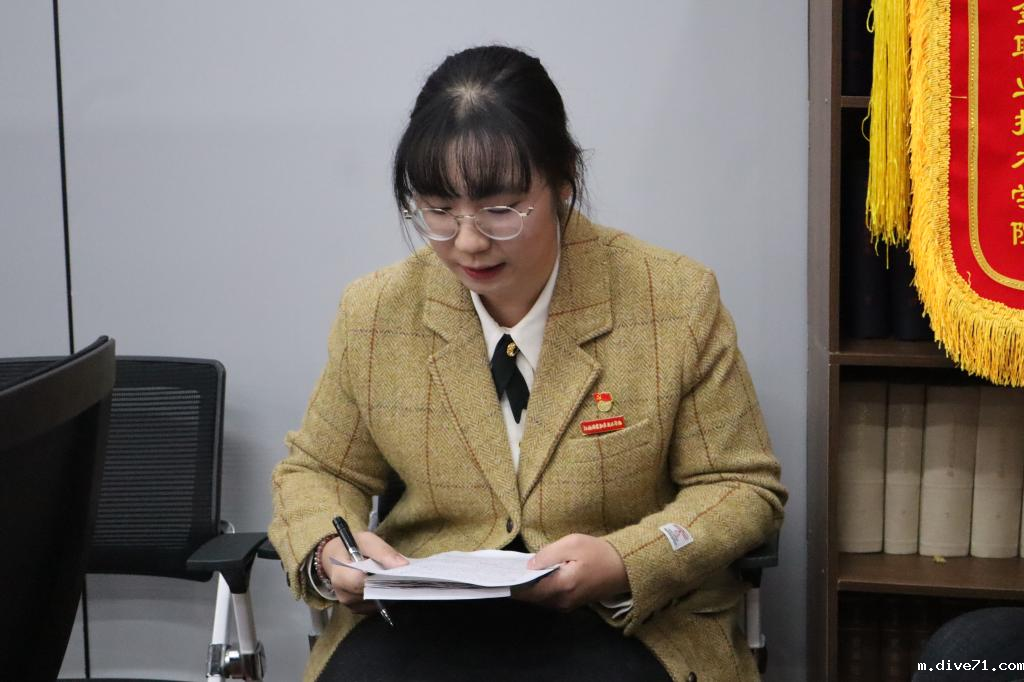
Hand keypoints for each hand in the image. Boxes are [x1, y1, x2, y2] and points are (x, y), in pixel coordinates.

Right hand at [322, 531, 407, 614]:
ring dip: (388, 591)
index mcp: (340, 574)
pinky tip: (388, 585)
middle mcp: (343, 594)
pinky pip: (375, 605)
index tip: (399, 573)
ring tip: (396, 578)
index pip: (361, 582)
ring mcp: (350, 604)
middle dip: (389, 585)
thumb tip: (404, 566)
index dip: (381, 579)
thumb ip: (383, 552)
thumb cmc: (352, 546)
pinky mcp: (357, 609)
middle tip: (404, 576)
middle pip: (372, 595)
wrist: (337, 557)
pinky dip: (384, 596)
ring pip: (376, 602)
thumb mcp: (367, 541)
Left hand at [513, 533, 629, 611]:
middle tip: (503, 570)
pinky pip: (548, 598)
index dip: (511, 583)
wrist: (625, 567)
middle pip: (531, 597)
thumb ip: (547, 555)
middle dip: (518, 585)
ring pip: (539, 598)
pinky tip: (534, 576)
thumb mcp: (572, 544)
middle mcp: (561, 601)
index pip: (527, 591)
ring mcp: (567, 605)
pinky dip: (539, 588)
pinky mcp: (571, 603)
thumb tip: (527, 566)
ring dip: (528, 587)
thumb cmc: (599, 553)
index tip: (498, 574)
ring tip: (515, 571)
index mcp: (561, 587)